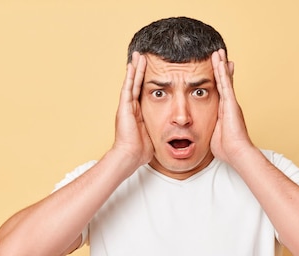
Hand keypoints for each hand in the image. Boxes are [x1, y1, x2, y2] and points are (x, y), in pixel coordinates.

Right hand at [112, 52, 153, 168]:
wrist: (130, 156)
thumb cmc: (141, 151)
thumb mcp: (155, 135)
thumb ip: (160, 129)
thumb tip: (174, 131)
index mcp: (138, 113)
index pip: (143, 92)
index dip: (147, 80)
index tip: (151, 69)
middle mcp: (131, 107)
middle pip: (137, 83)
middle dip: (140, 70)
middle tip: (143, 56)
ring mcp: (126, 107)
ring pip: (132, 83)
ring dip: (135, 68)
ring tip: (138, 55)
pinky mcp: (124, 108)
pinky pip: (128, 88)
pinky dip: (130, 77)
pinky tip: (132, 66)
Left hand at [210, 49, 254, 164]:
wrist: (237, 153)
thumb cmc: (227, 149)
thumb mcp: (213, 135)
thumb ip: (209, 129)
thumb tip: (199, 131)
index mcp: (224, 112)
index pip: (220, 92)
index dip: (218, 80)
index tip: (217, 70)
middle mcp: (229, 105)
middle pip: (223, 82)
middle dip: (221, 68)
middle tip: (218, 54)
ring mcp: (231, 103)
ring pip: (224, 79)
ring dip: (220, 64)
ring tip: (218, 51)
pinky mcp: (231, 103)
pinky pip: (225, 84)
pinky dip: (222, 71)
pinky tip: (220, 61)